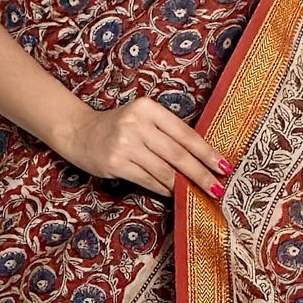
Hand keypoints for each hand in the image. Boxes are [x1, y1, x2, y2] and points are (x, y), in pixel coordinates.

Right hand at [57, 95, 232, 201]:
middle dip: (200, 174)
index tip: (223, 166)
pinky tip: (173, 193)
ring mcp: (124, 144)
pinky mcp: (115, 163)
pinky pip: (148, 180)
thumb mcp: (143, 119)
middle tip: (217, 188)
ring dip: (183, 185)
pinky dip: (163, 189)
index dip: (206, 152)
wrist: (79, 132)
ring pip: (163, 171)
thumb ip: (167, 133)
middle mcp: (136, 124)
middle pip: (177, 154)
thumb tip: (201, 160)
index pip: (185, 133)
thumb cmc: (118, 127)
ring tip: (198, 194)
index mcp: (148, 108)